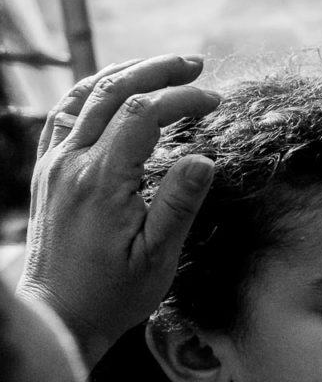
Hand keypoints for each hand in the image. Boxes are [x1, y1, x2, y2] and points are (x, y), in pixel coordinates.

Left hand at [17, 56, 219, 368]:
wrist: (58, 317)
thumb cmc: (112, 295)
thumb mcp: (157, 259)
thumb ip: (179, 204)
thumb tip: (205, 158)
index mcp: (101, 182)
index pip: (143, 113)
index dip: (182, 98)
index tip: (215, 101)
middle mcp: (71, 164)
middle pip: (112, 91)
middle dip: (157, 70)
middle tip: (196, 64)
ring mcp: (53, 165)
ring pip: (85, 96)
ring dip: (125, 72)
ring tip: (161, 67)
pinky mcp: (46, 172)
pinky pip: (64, 115)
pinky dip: (92, 92)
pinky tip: (114, 90)